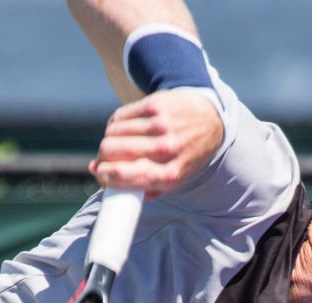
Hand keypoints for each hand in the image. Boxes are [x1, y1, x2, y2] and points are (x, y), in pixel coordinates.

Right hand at [89, 90, 223, 196]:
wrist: (210, 120)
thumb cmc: (186, 155)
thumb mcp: (174, 179)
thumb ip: (143, 187)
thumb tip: (105, 183)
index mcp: (170, 175)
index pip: (125, 176)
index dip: (104, 175)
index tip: (100, 172)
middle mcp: (166, 149)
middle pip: (112, 151)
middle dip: (103, 156)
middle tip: (108, 158)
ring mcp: (160, 125)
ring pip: (112, 132)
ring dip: (109, 139)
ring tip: (118, 143)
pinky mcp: (154, 105)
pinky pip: (118, 116)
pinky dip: (115, 125)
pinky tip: (123, 129)